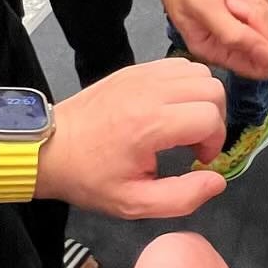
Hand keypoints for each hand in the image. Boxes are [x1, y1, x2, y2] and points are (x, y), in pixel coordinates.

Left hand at [38, 61, 229, 217]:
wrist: (50, 147)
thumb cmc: (89, 177)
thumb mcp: (134, 202)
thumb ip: (182, 198)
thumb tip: (217, 181)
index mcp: (150, 124)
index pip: (210, 117)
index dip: (215, 141)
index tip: (198, 158)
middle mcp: (150, 91)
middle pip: (212, 88)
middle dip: (215, 118)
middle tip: (196, 141)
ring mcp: (142, 74)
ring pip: (199, 72)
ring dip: (203, 98)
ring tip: (186, 123)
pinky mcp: (135, 69)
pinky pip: (178, 65)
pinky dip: (186, 84)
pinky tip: (171, 108)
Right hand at [141, 0, 267, 78]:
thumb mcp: (204, 5)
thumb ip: (234, 35)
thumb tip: (266, 60)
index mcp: (212, 48)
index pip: (256, 65)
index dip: (260, 43)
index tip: (245, 20)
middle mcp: (225, 38)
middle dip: (255, 16)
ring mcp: (235, 19)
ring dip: (253, 0)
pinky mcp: (243, 1)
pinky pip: (267, 2)